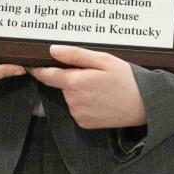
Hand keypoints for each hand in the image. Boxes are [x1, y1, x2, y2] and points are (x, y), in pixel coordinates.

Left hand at [28, 45, 146, 129]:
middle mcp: (72, 100)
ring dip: (79, 90)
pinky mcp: (84, 123)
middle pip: (62, 84)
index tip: (30, 64)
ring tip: (101, 87)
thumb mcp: (103, 60)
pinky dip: (85, 102)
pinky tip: (101, 98)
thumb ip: (75, 55)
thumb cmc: (126, 79)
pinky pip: (78, 108)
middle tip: (93, 73)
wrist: (143, 105)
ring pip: (70, 96)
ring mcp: (77, 113)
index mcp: (75, 82)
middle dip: (72, 77)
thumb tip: (53, 50)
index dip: (38, 69)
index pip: (47, 75)